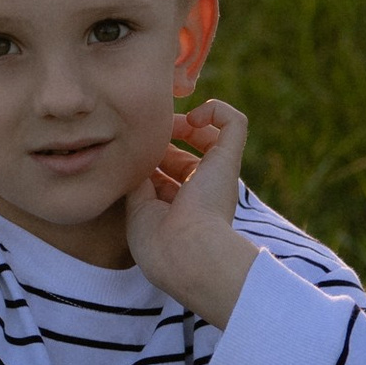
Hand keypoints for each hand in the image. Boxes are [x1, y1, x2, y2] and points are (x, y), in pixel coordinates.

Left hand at [125, 96, 254, 325]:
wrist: (186, 254)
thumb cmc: (158, 243)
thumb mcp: (138, 210)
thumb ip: (138, 182)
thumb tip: (137, 160)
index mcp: (178, 208)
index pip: (164, 173)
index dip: (147, 159)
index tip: (129, 154)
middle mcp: (200, 191)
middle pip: (185, 155)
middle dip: (163, 139)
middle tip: (149, 133)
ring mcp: (216, 174)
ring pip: (212, 136)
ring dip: (189, 122)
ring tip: (172, 123)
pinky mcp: (228, 160)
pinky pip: (235, 123)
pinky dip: (217, 110)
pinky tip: (194, 117)